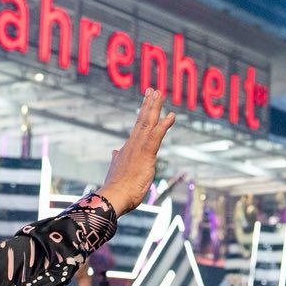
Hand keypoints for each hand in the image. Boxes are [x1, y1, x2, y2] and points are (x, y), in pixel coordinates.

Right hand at [99, 88, 175, 216]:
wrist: (113, 196)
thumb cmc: (117, 188)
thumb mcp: (117, 170)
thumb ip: (117, 159)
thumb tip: (115, 152)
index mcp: (128, 148)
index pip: (138, 126)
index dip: (143, 112)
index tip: (147, 100)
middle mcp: (133, 144)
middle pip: (142, 119)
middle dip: (149, 103)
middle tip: (153, 89)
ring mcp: (138, 147)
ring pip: (149, 122)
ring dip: (155, 107)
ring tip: (159, 93)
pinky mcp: (145, 154)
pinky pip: (157, 135)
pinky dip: (165, 124)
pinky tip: (172, 115)